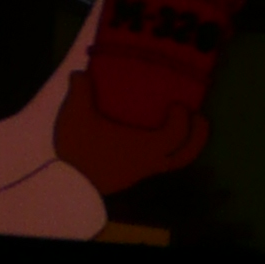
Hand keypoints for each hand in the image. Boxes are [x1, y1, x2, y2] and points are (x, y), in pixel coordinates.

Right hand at [51, 70, 209, 200]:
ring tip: (180, 124)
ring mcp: (140, 172)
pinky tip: (150, 135)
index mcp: (144, 149)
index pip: (177, 136)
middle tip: (198, 116)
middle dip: (197, 136)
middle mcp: (147, 163)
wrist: (65, 188)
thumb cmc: (78, 152)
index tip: (176, 103)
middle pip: (185, 156)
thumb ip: (80, 90)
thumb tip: (80, 73)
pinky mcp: (130, 176)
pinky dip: (164, 149)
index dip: (183, 119)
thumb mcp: (75, 115)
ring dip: (182, 144)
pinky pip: (157, 163)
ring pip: (173, 162)